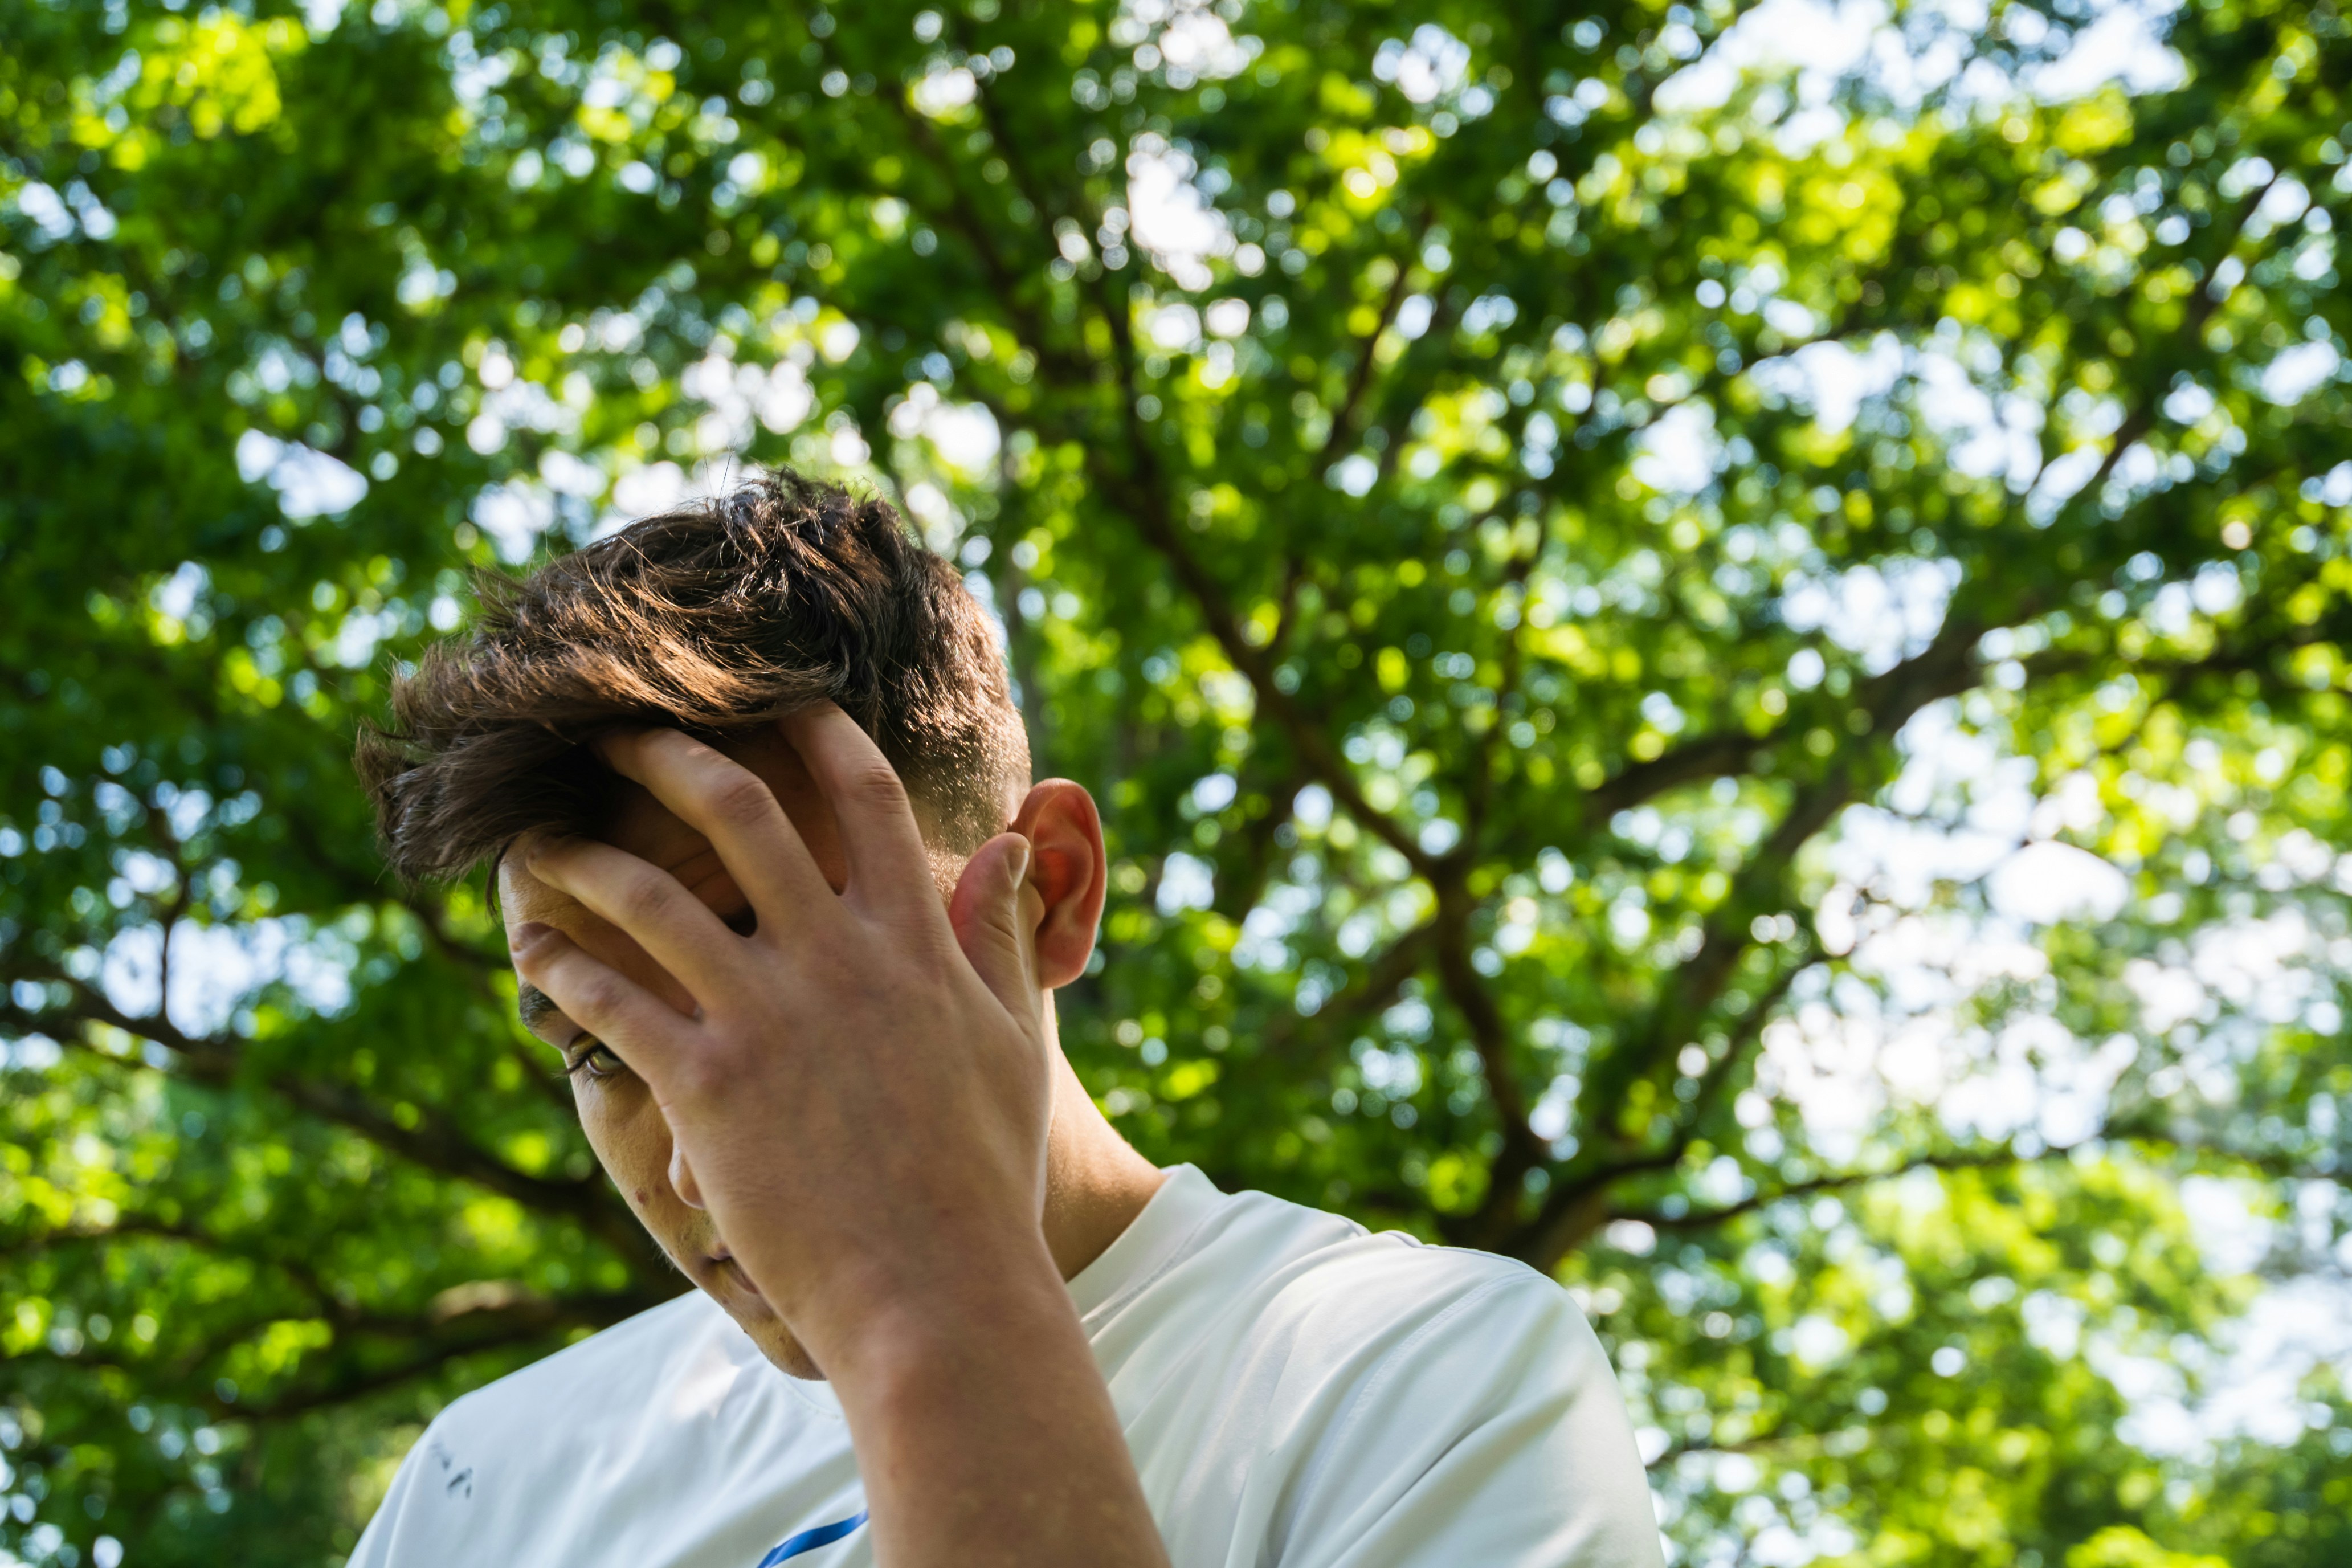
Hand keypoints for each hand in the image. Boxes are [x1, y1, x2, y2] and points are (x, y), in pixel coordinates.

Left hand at [508, 703, 1056, 1363]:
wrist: (937, 1294)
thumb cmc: (980, 1175)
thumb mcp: (1008, 1041)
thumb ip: (998, 934)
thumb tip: (1011, 844)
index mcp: (914, 943)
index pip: (864, 797)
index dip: (815, 732)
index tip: (772, 698)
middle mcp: (838, 959)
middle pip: (740, 814)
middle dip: (668, 757)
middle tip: (616, 736)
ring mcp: (768, 1018)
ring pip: (652, 897)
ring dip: (584, 858)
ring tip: (539, 841)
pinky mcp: (708, 1086)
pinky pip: (612, 1003)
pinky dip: (562, 968)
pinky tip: (531, 954)